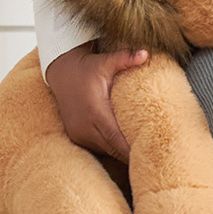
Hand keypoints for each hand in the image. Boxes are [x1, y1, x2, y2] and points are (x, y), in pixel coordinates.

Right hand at [42, 40, 147, 161]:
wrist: (61, 72)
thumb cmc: (86, 67)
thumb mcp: (105, 62)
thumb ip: (126, 59)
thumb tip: (146, 53)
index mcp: (95, 112)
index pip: (117, 139)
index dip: (132, 151)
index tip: (148, 157)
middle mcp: (85, 127)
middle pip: (114, 150)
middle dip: (131, 156)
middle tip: (151, 160)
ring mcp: (79, 133)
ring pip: (106, 151)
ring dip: (121, 153)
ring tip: (141, 156)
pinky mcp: (76, 136)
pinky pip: (97, 147)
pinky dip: (110, 148)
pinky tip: (125, 149)